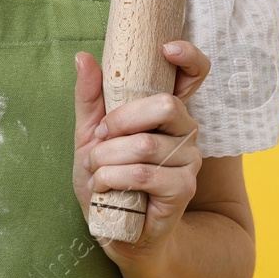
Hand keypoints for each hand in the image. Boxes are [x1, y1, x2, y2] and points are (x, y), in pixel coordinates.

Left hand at [72, 40, 210, 266]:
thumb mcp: (89, 136)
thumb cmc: (107, 180)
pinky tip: (105, 188)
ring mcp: (188, 160)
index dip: (189, 57)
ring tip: (97, 172)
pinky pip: (145, 174)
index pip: (195, 73)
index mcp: (166, 112)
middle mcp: (185, 131)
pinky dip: (114, 180)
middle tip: (99, 139)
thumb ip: (90, 99)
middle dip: (119, 122)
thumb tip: (83, 57)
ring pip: (144, 145)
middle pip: (164, 105)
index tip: (167, 47)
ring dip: (106, 160)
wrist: (114, 229)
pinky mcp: (183, 189)